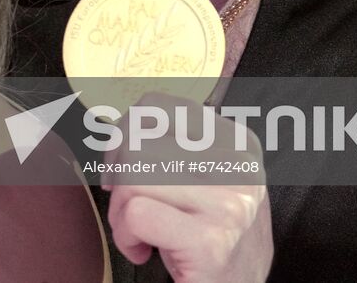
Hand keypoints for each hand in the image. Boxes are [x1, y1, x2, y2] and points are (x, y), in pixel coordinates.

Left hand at [103, 93, 271, 281]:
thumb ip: (172, 144)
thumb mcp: (204, 177)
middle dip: (119, 181)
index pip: (155, 106)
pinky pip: (137, 215)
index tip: (122, 167)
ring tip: (141, 234)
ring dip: (121, 214)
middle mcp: (238, 166)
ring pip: (133, 178)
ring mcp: (227, 203)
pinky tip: (144, 250)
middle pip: (137, 144)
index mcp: (236, 141)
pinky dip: (126, 236)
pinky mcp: (210, 241)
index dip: (124, 135)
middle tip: (131, 211)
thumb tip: (120, 131)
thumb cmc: (212, 233)